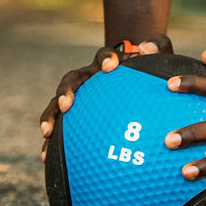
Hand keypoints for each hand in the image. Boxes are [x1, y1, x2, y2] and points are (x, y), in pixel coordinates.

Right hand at [38, 35, 171, 162]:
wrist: (131, 78)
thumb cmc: (146, 68)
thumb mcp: (158, 54)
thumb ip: (158, 46)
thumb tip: (146, 48)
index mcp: (106, 63)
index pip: (103, 56)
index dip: (107, 58)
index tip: (112, 65)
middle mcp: (87, 77)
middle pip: (71, 80)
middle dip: (67, 91)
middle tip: (67, 104)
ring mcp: (77, 96)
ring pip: (57, 103)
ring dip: (50, 116)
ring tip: (47, 133)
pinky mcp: (73, 115)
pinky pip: (59, 128)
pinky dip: (51, 141)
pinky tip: (47, 158)